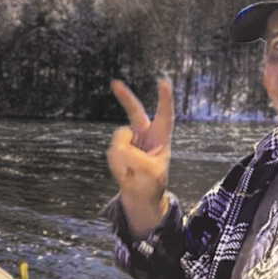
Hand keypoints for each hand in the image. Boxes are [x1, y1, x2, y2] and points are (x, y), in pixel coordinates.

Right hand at [107, 79, 173, 235]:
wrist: (139, 196)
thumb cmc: (151, 184)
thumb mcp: (150, 173)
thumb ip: (134, 156)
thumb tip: (120, 143)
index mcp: (161, 139)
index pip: (165, 116)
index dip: (164, 99)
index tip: (163, 81)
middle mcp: (144, 135)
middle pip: (135, 113)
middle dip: (125, 97)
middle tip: (115, 82)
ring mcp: (129, 141)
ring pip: (119, 142)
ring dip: (123, 160)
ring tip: (133, 172)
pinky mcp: (117, 149)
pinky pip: (112, 153)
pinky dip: (117, 165)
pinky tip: (125, 172)